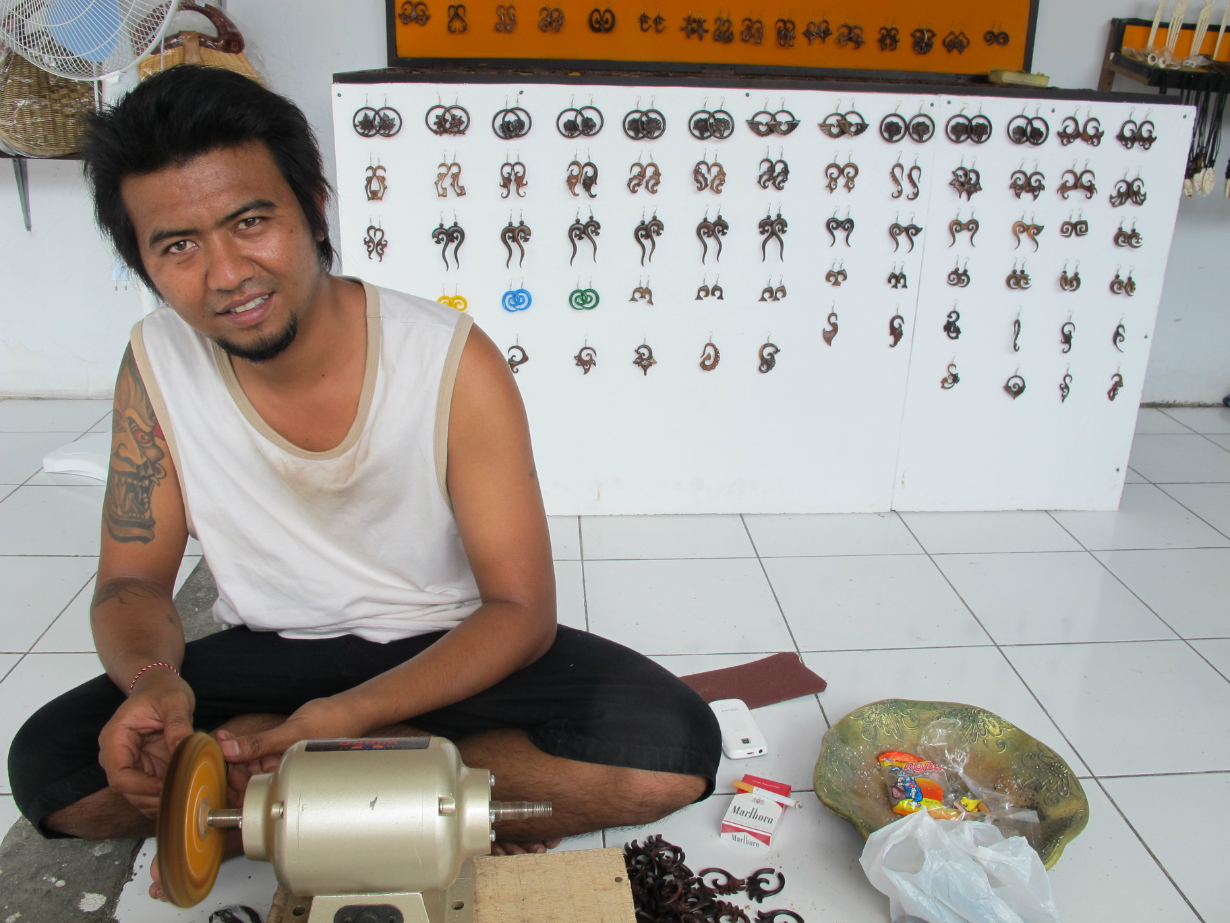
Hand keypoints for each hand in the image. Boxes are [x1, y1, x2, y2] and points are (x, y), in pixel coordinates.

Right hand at [98, 669, 194, 816]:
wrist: (159, 686)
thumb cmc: (163, 690)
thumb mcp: (175, 701)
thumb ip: (178, 725)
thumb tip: (183, 749)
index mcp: (114, 738)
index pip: (119, 775)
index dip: (142, 787)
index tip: (168, 786)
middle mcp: (117, 755)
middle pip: (128, 790)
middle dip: (154, 798)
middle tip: (183, 797)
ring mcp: (131, 764)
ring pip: (139, 795)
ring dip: (161, 800)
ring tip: (187, 796)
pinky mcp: (145, 768)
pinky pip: (151, 790)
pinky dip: (166, 795)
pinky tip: (185, 793)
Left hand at [214, 697, 366, 792]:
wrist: (351, 710)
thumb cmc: (332, 723)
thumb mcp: (290, 732)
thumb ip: (259, 743)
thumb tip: (228, 749)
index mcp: (285, 777)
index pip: (248, 789)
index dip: (228, 777)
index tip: (215, 759)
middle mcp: (282, 773)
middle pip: (245, 778)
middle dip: (227, 763)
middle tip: (216, 745)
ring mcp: (281, 762)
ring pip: (249, 765)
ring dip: (233, 753)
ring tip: (222, 738)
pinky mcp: (282, 751)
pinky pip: (257, 754)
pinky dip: (244, 747)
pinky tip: (233, 738)